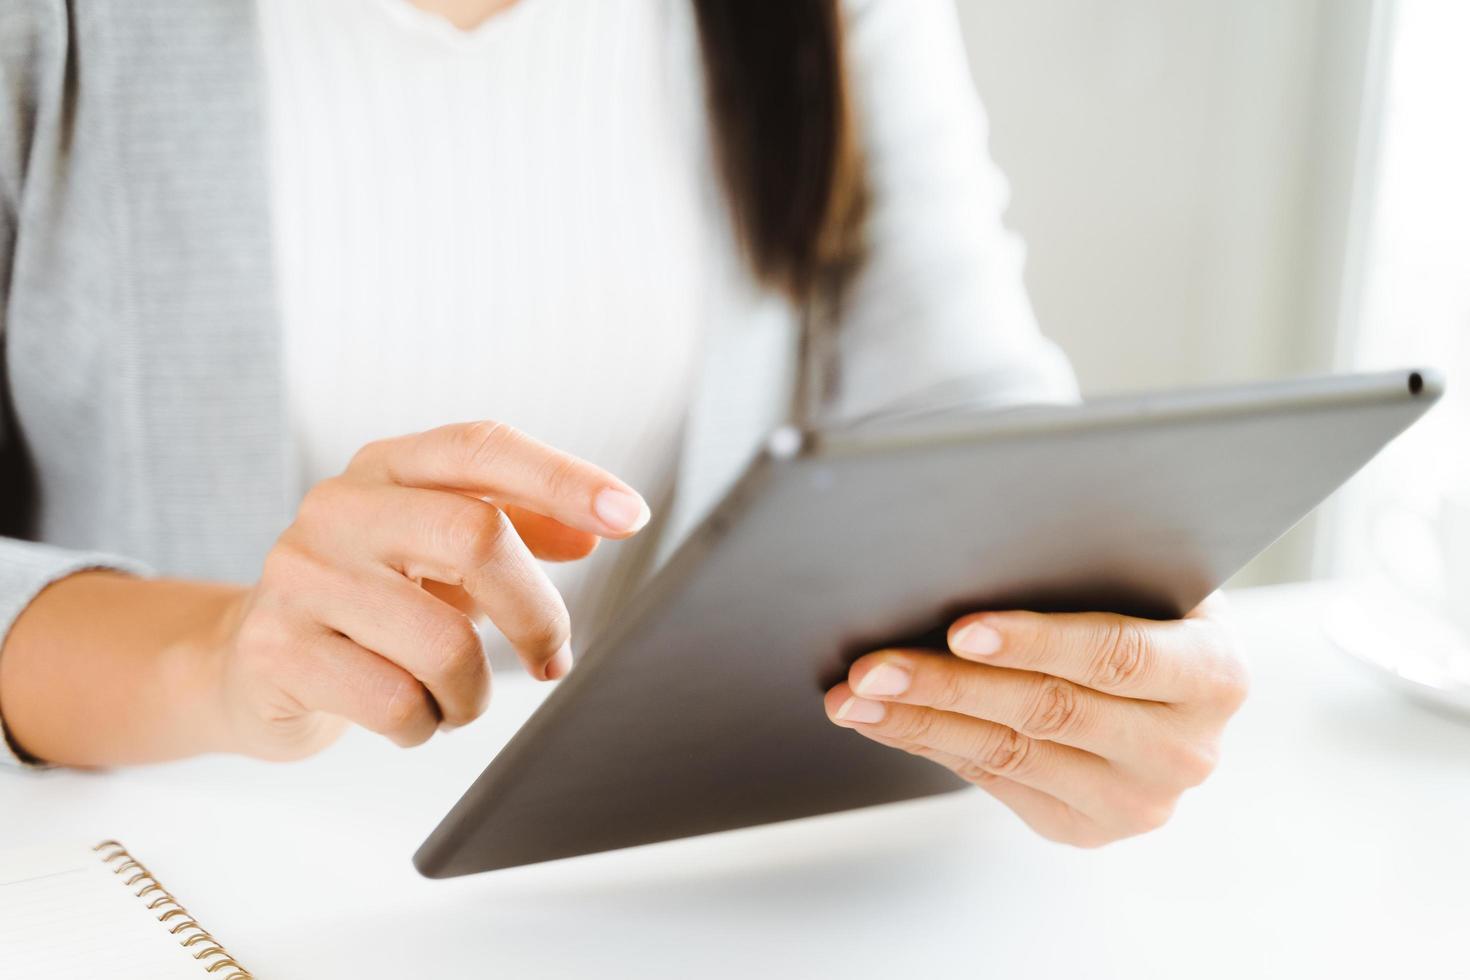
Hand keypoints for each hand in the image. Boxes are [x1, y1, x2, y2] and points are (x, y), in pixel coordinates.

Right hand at [210, 421, 649, 759]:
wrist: (247, 664)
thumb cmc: (370, 604)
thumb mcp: (440, 553)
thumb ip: (517, 527)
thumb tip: (598, 527)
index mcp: (386, 467)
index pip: (482, 448)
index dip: (563, 478)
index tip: (631, 516)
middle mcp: (338, 507)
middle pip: (476, 538)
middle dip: (537, 613)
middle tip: (552, 658)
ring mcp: (300, 576)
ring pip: (444, 642)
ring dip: (474, 693)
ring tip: (458, 699)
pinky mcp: (277, 650)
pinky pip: (397, 703)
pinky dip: (425, 725)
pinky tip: (407, 715)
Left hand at [824, 596, 1246, 845]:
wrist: (1172, 682)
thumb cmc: (1144, 609)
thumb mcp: (1144, 580)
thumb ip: (1088, 573)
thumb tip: (970, 554)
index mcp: (1213, 674)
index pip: (1116, 655)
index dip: (1036, 641)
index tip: (961, 627)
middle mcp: (1184, 750)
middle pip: (1048, 711)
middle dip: (947, 685)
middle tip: (873, 667)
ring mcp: (1138, 800)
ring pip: (1010, 753)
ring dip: (919, 722)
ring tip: (855, 697)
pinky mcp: (1087, 828)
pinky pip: (995, 779)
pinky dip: (931, 745)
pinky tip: (884, 721)